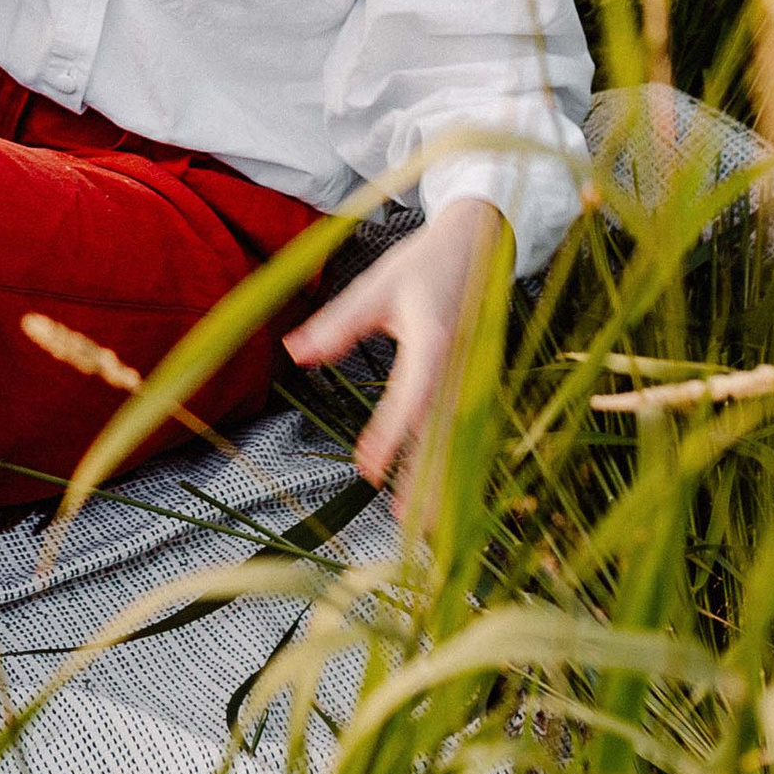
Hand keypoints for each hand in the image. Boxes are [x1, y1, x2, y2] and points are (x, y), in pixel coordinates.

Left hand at [282, 199, 509, 515]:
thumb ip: (338, 324)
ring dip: (439, 482)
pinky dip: (449, 464)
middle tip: (404, 526)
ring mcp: (472, 376)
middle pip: (442, 432)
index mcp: (435, 340)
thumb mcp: (376, 287)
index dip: (392, 436)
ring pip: (455, 438)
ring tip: (421, 528)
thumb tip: (295, 353)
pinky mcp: (473, 383)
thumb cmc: (422, 264)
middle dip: (425, 480)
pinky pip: (461, 430)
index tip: (368, 470)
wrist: (479, 245)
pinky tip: (437, 495)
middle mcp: (460, 365)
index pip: (413, 397)